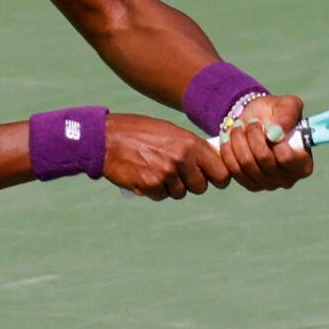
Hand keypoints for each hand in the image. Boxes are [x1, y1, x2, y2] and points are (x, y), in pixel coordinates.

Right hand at [104, 113, 233, 199]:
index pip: (220, 171)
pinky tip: (145, 175)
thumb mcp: (170, 132)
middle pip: (200, 187)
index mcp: (190, 143)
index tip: (214, 180)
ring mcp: (166, 174)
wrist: (108, 139)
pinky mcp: (151, 186)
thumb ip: (191, 147)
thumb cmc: (139, 132)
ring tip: (156, 170)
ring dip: (171, 187)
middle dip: (191, 184)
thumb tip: (211, 163)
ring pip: (180, 193)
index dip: (219, 178)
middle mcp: (181, 159)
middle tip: (178, 175)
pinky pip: (161, 196)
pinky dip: (154, 190)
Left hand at [217, 94, 313, 191]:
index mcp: (303, 164)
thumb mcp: (288, 105)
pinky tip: (228, 139)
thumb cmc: (277, 113)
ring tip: (239, 128)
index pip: (287, 158)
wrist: (256, 120)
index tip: (268, 126)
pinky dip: (228, 152)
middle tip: (251, 123)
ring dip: (239, 141)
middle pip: (264, 160)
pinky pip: (234, 171)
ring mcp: (268, 184)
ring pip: (247, 164)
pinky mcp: (250, 184)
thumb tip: (275, 133)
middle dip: (254, 136)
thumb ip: (288, 116)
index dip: (274, 140)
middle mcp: (288, 179)